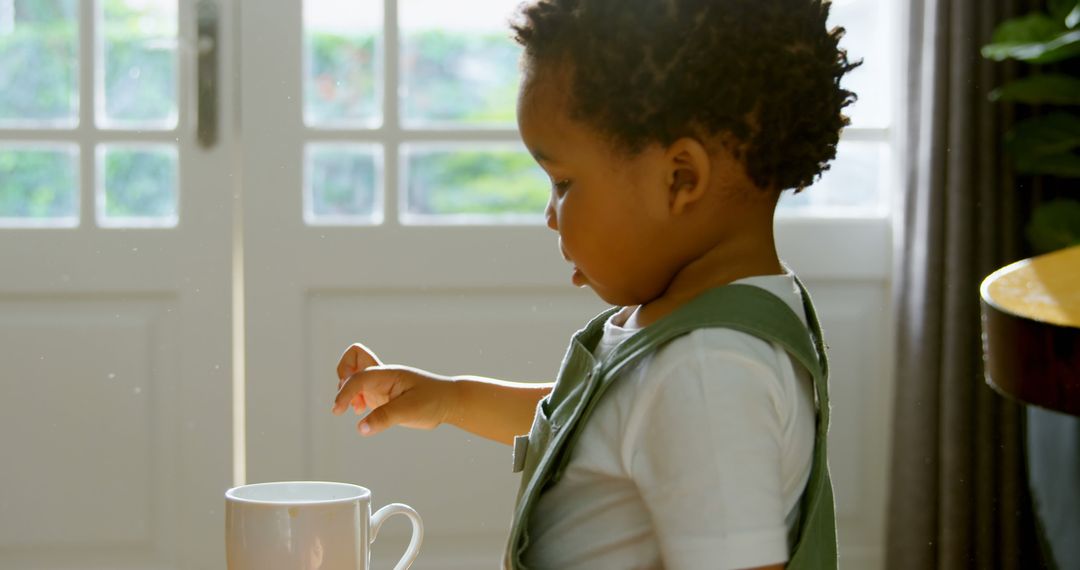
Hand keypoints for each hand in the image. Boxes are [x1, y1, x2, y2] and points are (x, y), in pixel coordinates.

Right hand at [332, 343, 458, 436]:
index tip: (339, 411)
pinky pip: (360, 390)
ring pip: (354, 374)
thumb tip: (360, 428)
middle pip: (353, 358)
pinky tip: (362, 412)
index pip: (358, 378)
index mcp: (388, 374)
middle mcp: (382, 376)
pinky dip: (354, 398)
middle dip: (343, 375)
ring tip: (357, 408)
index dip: (344, 393)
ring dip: (347, 389)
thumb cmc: (433, 401)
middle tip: (350, 399)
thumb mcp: (410, 411)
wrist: (449, 402)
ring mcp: (381, 385)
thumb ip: (385, 418)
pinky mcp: (382, 396)